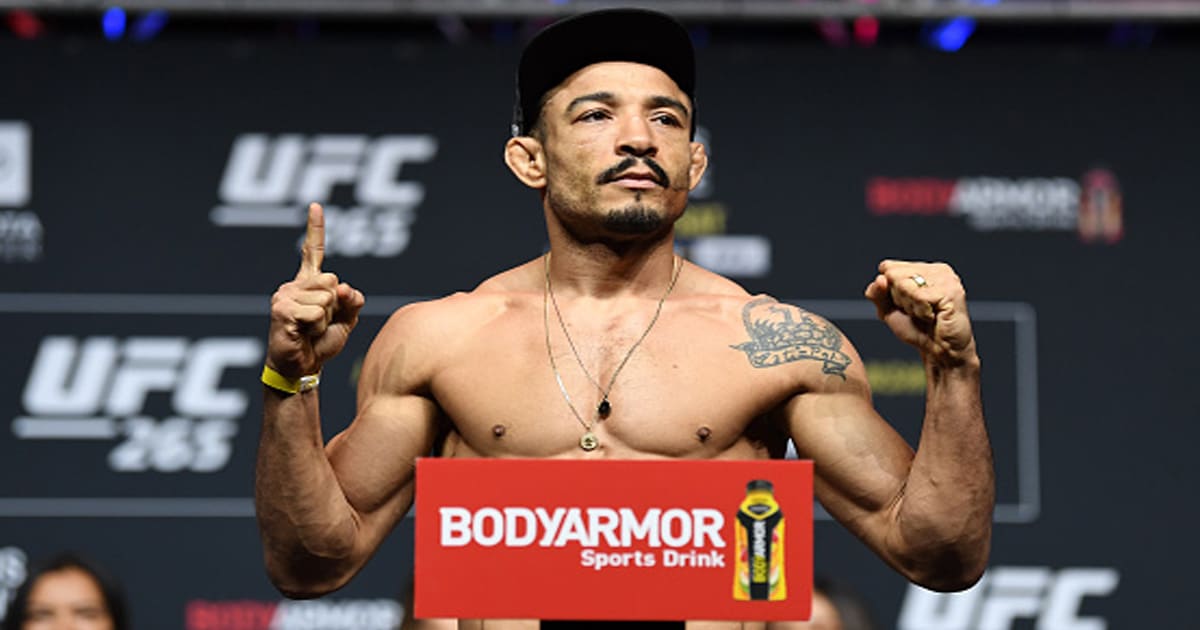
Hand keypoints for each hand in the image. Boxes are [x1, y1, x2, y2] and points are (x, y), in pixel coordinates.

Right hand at [266, 203, 365, 377]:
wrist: (301, 368)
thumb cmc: (320, 343)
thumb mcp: (346, 320)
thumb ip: (352, 300)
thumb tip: (342, 288)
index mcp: (309, 283)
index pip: (313, 251)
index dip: (315, 228)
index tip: (316, 205)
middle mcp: (294, 285)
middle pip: (333, 281)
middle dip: (335, 306)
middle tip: (320, 323)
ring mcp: (285, 295)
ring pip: (326, 298)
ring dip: (326, 319)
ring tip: (311, 330)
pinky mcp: (281, 310)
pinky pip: (316, 313)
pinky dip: (317, 327)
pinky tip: (303, 334)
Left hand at [864, 260, 977, 366]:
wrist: (940, 352)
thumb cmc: (917, 330)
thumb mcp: (888, 310)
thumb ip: (877, 293)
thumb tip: (879, 279)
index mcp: (924, 268)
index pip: (887, 267)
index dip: (889, 292)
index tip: (907, 305)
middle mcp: (937, 269)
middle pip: (894, 275)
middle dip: (899, 299)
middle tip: (918, 313)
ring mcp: (946, 278)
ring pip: (904, 284)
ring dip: (910, 307)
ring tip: (926, 315)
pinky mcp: (951, 291)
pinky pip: (919, 296)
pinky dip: (920, 312)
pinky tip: (933, 317)